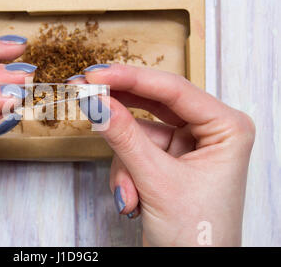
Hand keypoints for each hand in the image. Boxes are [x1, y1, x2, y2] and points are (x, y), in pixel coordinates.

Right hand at [80, 63, 254, 245]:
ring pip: (138, 133)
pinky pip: (134, 152)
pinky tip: (132, 201)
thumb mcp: (157, 182)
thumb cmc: (198, 237)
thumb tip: (97, 103)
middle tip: (86, 90)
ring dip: (125, 164)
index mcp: (226, 128)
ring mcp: (187, 146)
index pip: (174, 90)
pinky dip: (125, 175)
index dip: (131, 79)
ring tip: (128, 194)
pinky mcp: (168, 161)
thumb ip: (125, 138)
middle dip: (120, 107)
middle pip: (155, 104)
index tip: (96, 74)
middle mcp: (209, 131)